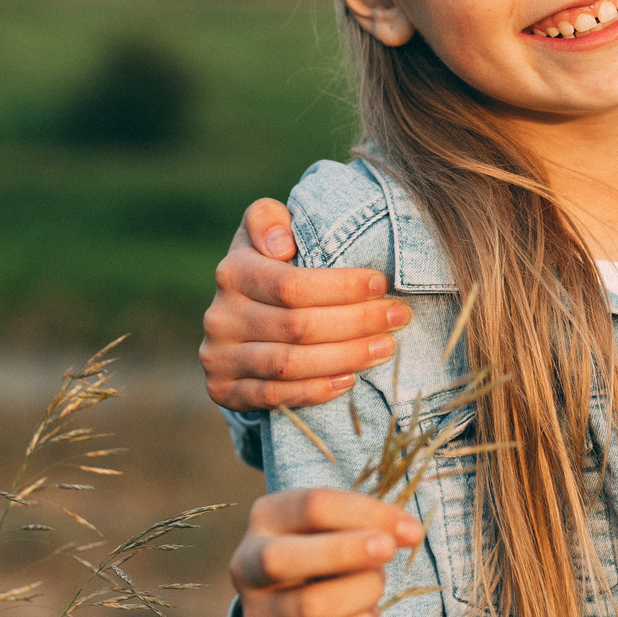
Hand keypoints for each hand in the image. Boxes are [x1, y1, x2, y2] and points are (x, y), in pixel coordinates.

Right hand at [200, 198, 411, 410]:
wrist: (240, 317)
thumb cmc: (271, 266)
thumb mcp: (266, 231)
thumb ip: (268, 219)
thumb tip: (281, 245)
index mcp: (232, 272)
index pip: (292, 285)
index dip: (341, 287)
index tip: (381, 284)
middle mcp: (220, 316)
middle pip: (297, 326)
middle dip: (357, 322)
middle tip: (399, 317)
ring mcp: (219, 357)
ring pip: (289, 364)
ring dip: (345, 357)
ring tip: (386, 347)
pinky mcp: (223, 391)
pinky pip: (274, 397)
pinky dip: (315, 391)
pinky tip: (350, 380)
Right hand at [230, 487, 426, 616]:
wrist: (296, 616)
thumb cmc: (325, 556)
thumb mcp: (337, 528)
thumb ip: (369, 524)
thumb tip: (410, 531)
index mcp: (266, 518)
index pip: (313, 506)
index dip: (367, 513)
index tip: (411, 529)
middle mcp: (248, 565)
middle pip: (283, 558)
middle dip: (345, 552)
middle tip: (388, 550)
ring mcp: (258, 615)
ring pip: (310, 608)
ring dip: (360, 593)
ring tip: (375, 585)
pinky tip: (366, 615)